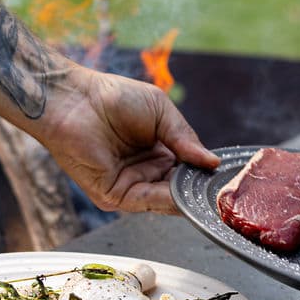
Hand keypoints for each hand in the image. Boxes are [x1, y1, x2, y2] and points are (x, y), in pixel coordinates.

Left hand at [41, 67, 220, 214]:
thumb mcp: (161, 112)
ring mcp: (130, 185)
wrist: (76, 99)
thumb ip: (185, 138)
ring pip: (166, 201)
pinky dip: (166, 200)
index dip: (204, 175)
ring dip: (186, 197)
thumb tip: (212, 162)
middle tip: (219, 190)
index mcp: (160, 152)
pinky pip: (145, 202)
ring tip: (205, 190)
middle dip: (198, 190)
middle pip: (180, 191)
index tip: (223, 177)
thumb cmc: (113, 97)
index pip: (187, 172)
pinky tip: (181, 193)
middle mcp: (146, 172)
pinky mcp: (112, 195)